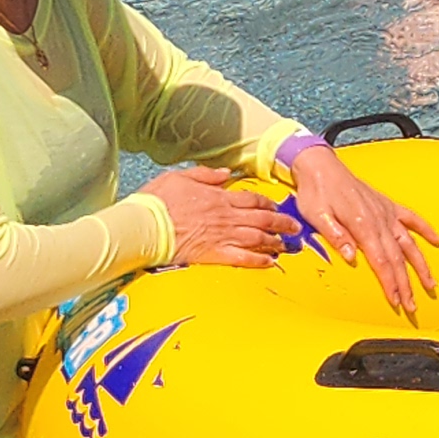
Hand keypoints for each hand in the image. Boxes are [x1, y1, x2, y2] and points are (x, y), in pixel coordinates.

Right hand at [147, 167, 297, 268]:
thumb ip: (206, 175)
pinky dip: (258, 261)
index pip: (251, 199)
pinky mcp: (213, 254)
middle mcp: (225, 216)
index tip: (277, 208)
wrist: (143, 225)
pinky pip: (242, 258)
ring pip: (257, 238)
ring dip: (275, 242)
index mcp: (218, 197)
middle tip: (295, 228)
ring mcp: (221, 236)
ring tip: (288, 246)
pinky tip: (270, 263)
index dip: (267, 204)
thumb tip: (226, 173)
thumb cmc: (157, 201)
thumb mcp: (180, 177)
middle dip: (281, 223)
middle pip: (261, 219)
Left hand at [281, 141, 438, 318]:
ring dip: (421, 265)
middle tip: (412, 306)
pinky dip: (425, 229)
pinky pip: (412, 219)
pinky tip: (437, 241)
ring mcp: (386, 212)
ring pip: (409, 244)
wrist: (321, 166)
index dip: (390, 283)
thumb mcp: (316, 215)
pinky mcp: (388, 205)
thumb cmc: (316, 191)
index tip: (396, 301)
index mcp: (362, 225)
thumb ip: (335, 235)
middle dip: (406, 284)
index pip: (381, 261)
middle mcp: (379, 220)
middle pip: (397, 259)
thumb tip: (349, 256)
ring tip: (430, 284)